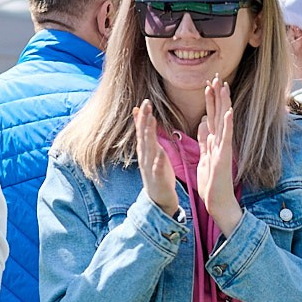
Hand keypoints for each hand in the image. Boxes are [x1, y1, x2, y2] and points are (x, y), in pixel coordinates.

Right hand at [135, 100, 179, 217]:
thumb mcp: (151, 150)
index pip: (142, 130)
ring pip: (148, 149)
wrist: (158, 199)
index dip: (143, 116)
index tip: (145, 102)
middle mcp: (145, 157)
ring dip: (149, 135)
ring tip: (151, 122)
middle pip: (144, 136)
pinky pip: (157, 169)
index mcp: (146, 150)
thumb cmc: (157, 173)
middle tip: (146, 104)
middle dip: (144, 120)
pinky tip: (160, 154)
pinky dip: (158, 162)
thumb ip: (146, 134)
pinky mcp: (158, 179)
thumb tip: (140, 114)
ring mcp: (150, 168)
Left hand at [196, 76, 241, 229]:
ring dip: (224, 104)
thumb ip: (205, 139)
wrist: (218, 200)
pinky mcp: (224, 156)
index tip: (210, 83)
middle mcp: (221, 141)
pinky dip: (228, 124)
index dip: (211, 100)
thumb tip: (203, 123)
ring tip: (224, 87)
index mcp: (214, 140)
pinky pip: (227, 138)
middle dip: (218, 96)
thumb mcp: (205, 155)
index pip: (212, 115)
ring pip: (223, 121)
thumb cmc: (212, 181)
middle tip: (218, 77)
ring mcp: (224, 148)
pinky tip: (229, 112)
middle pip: (218, 114)